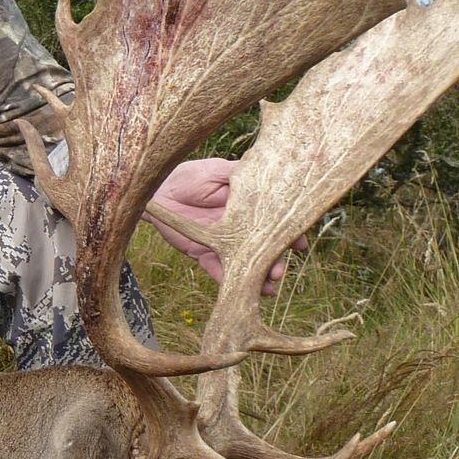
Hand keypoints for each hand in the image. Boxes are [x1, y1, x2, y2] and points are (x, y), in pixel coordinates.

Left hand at [144, 157, 302, 293]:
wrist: (159, 190)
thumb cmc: (191, 176)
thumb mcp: (219, 171)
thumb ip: (242, 175)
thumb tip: (269, 171)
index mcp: (249, 210)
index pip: (275, 224)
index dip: (289, 234)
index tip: (299, 244)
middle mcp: (240, 230)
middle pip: (263, 249)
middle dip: (273, 261)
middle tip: (278, 271)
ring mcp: (223, 244)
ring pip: (243, 264)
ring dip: (255, 276)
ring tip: (265, 286)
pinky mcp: (203, 253)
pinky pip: (215, 269)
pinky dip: (225, 279)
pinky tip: (234, 287)